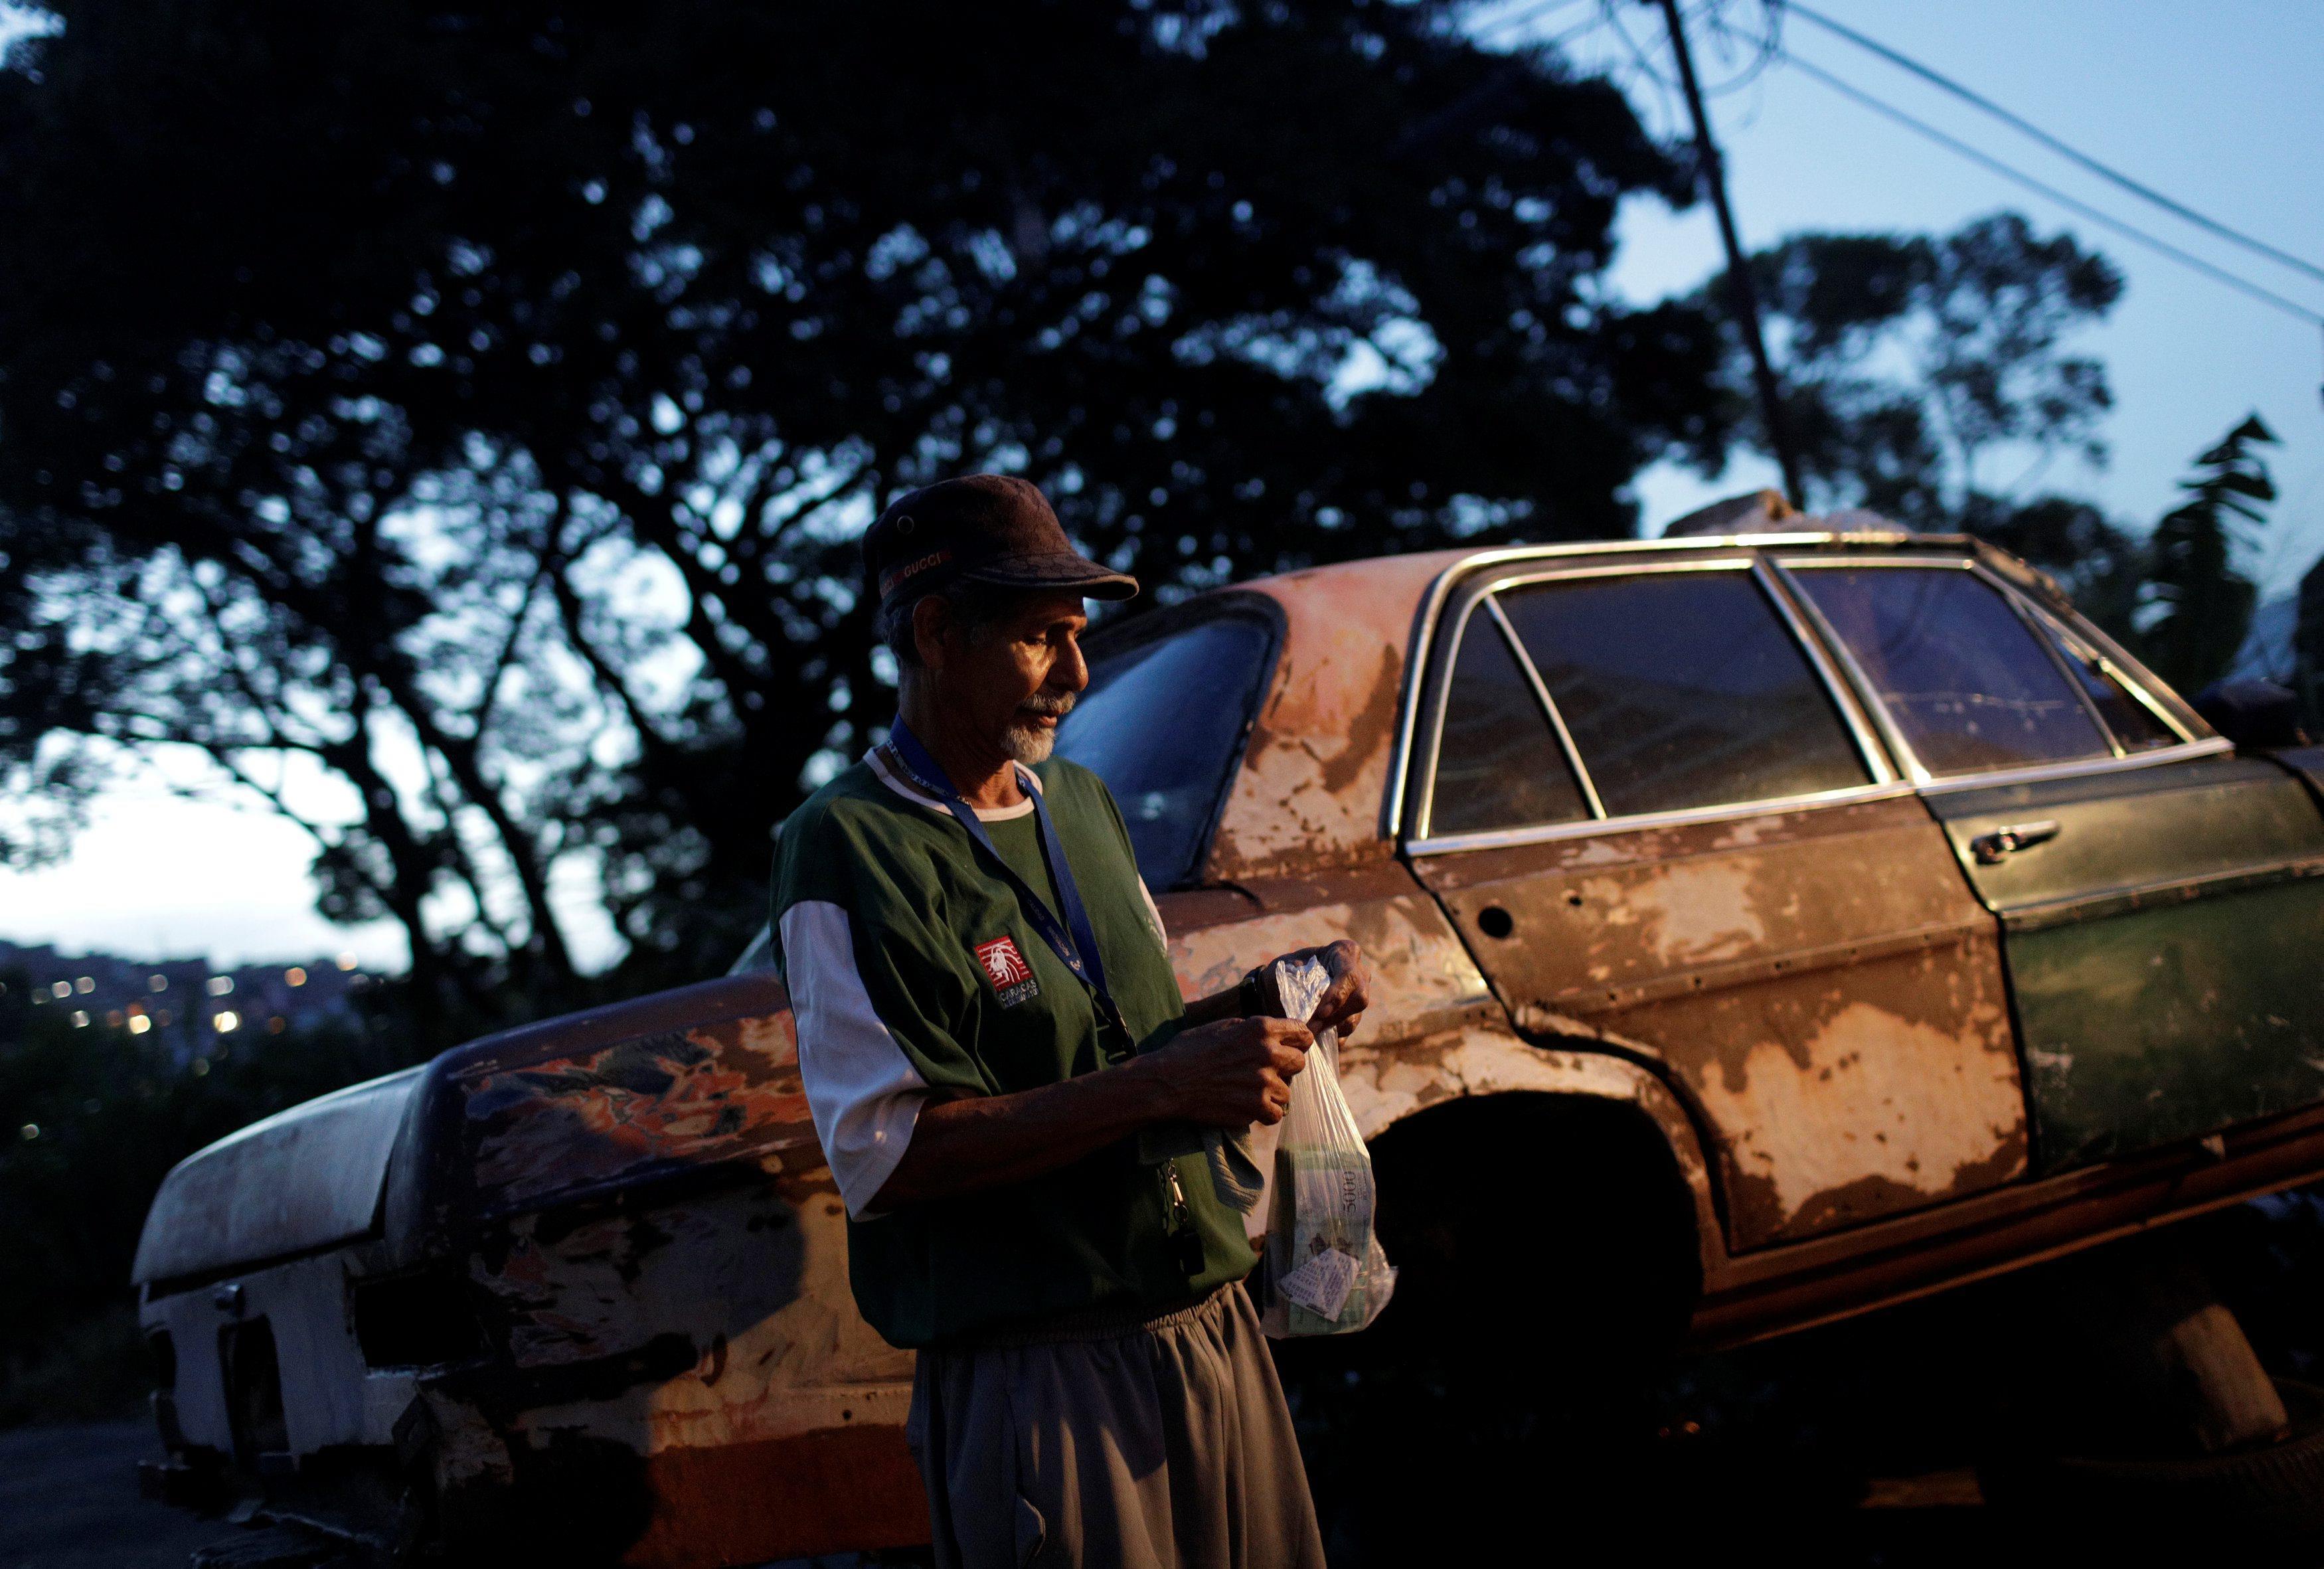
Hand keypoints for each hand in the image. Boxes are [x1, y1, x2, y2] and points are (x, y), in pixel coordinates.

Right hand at [1144, 1015, 1312, 1128]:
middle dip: (1286, 1066)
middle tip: (1265, 1070)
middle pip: (1299, 1062)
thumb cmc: (1190, 1049)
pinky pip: (1276, 1113)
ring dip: (1272, 1093)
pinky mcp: (1256, 1108)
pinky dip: (1264, 1113)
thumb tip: (1274, 1032)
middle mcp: (1267, 1053)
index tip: (1292, 1046)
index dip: (1298, 1041)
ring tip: (1248, 1090)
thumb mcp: (1223, 1026)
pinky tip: (1248, 1106)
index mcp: (1261, 1029)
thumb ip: (1253, 1029)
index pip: (1302, 1033)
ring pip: (1286, 1092)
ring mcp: (1264, 1083)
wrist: (1169, 1081)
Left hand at [1262, 938, 1370, 1040]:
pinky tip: (1315, 1041)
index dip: (1338, 995)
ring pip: (1354, 1018)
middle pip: (1359, 998)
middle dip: (1335, 1015)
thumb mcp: (1286, 968)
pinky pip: (1347, 1032)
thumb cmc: (1284, 972)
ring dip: (1330, 1028)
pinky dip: (1330, 1038)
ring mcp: (1357, 996)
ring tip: (1307, 1033)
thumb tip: (1307, 986)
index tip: (1321, 1012)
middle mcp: (1359, 973)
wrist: (1277, 990)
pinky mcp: (1351, 1017)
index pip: (1349, 975)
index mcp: (1344, 952)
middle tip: (1312, 1027)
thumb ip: (1297, 975)